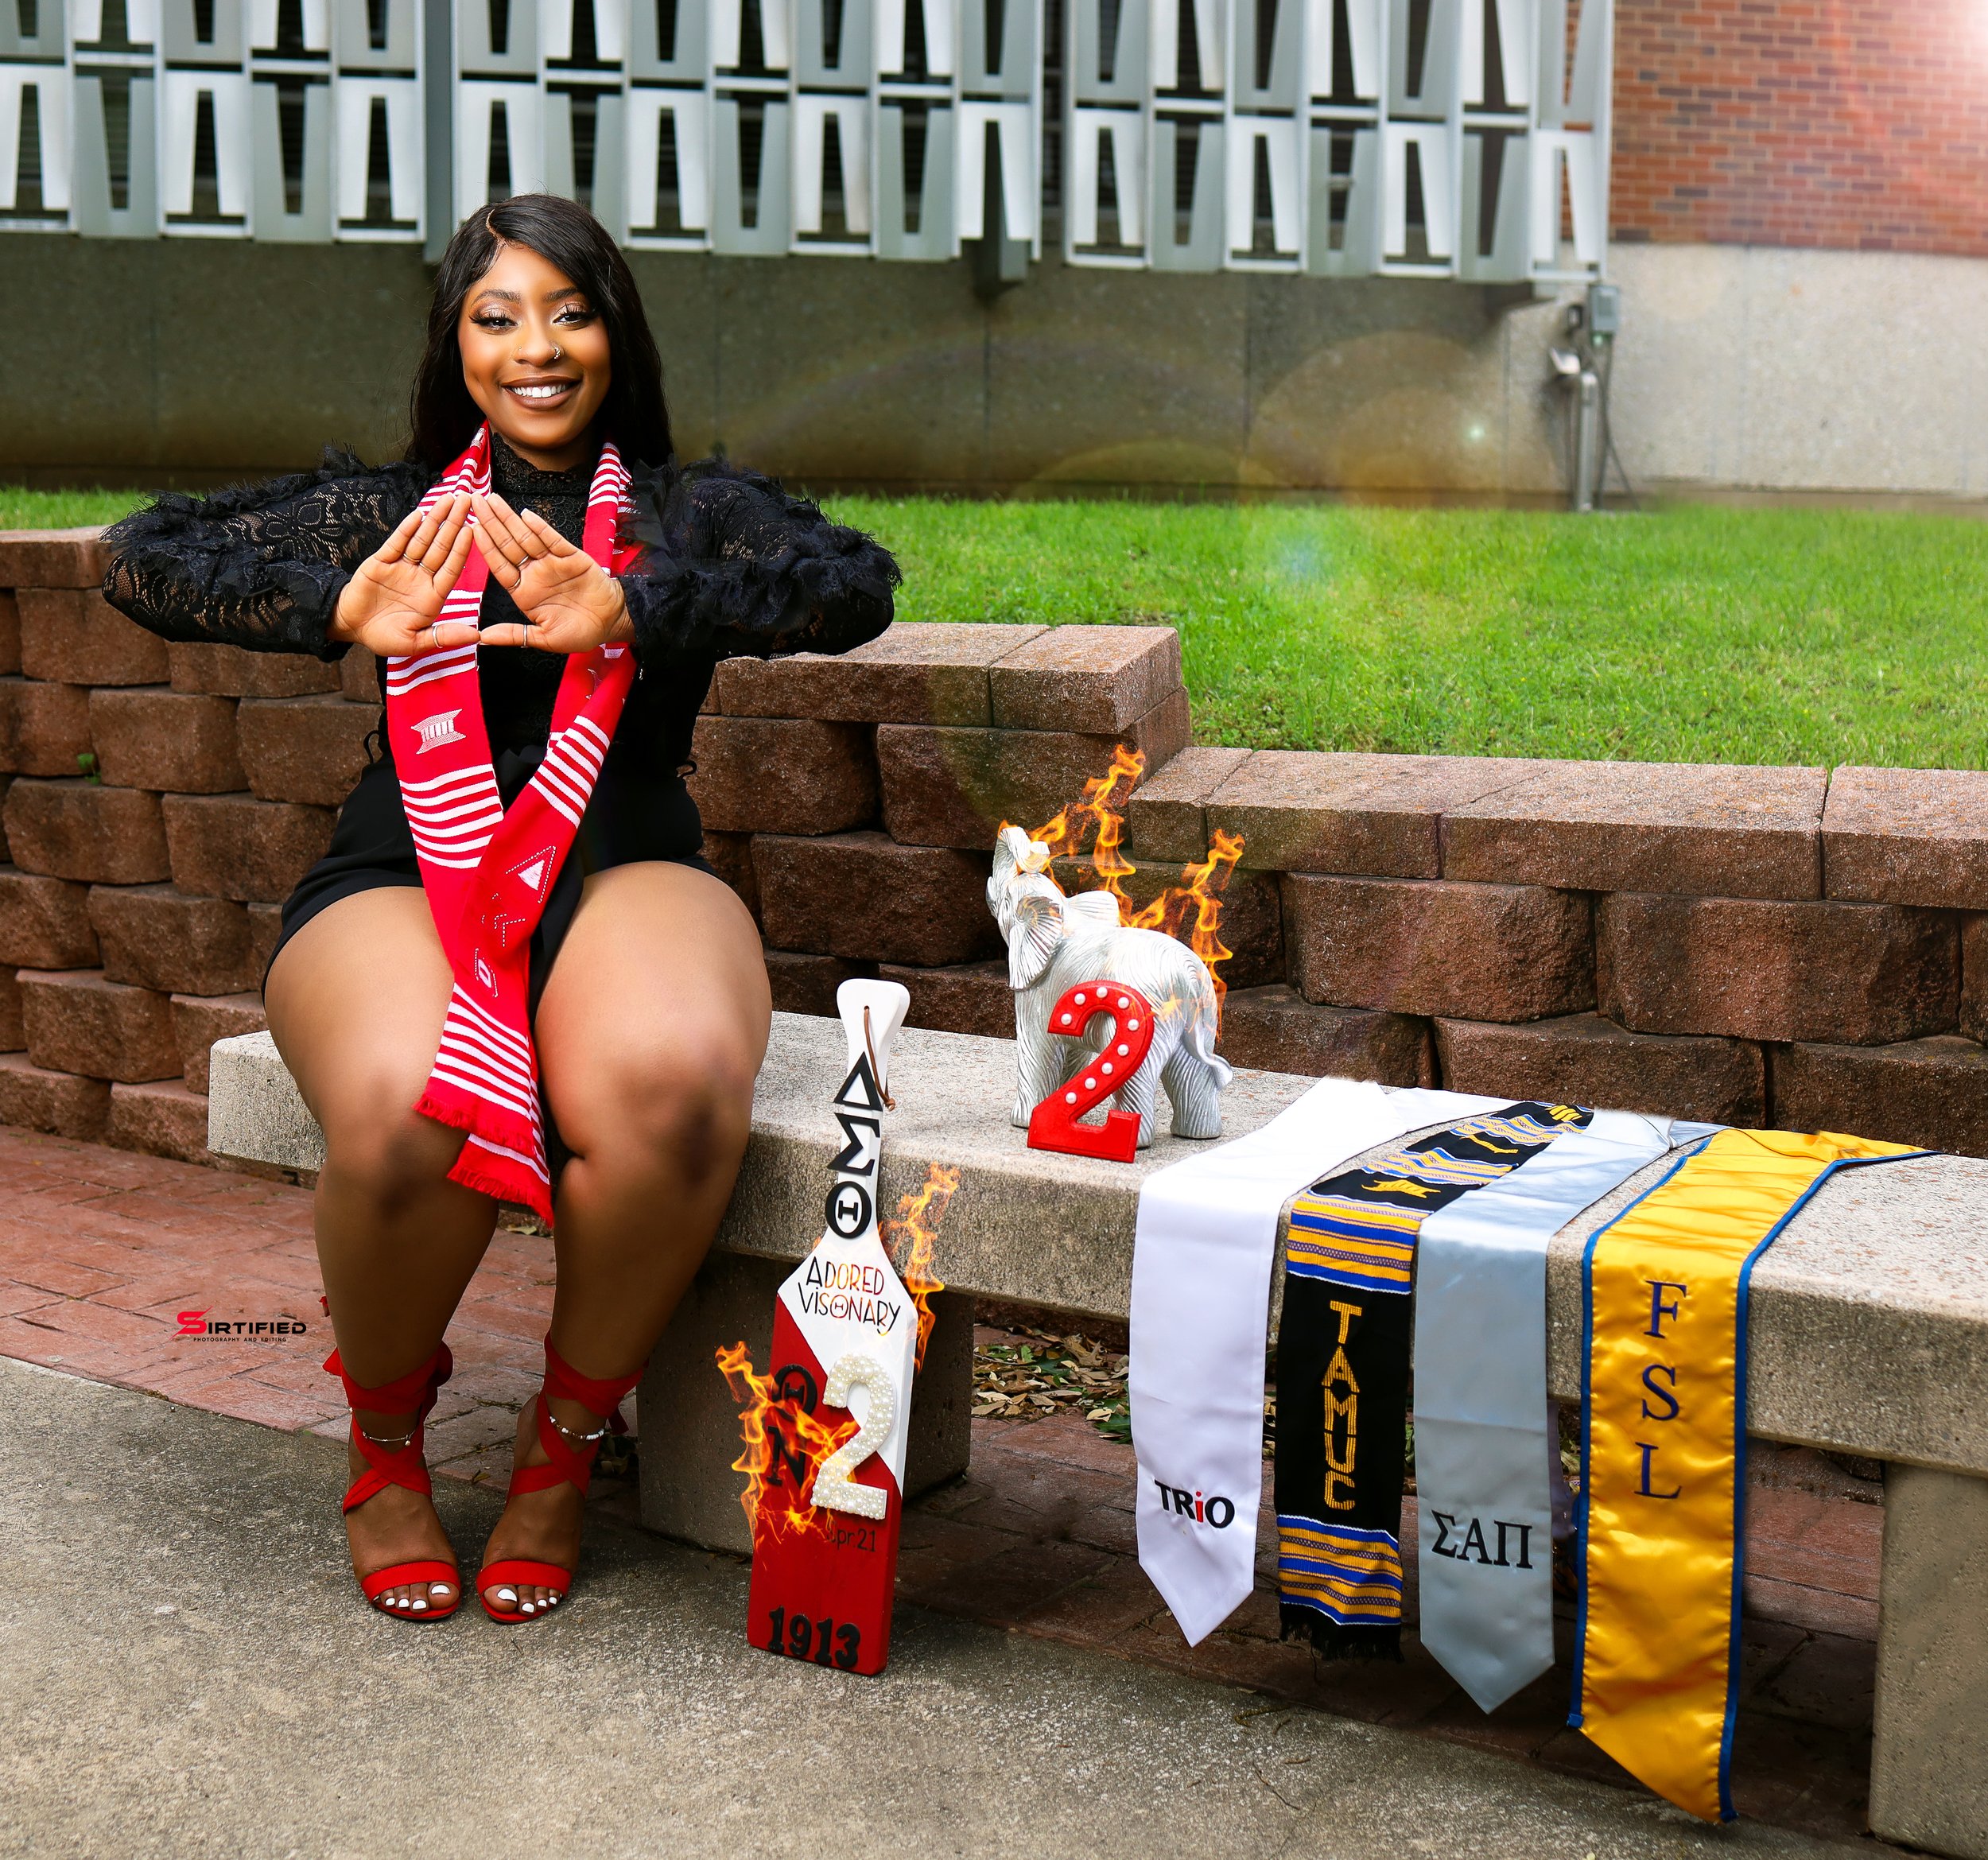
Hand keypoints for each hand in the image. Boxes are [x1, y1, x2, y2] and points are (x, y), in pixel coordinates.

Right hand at [330, 493, 478, 655]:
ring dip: (435, 519)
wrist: (351, 628)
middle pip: (441, 547)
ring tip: (449, 499)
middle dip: (454, 524)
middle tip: (468, 500)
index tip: (473, 530)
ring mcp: (401, 568)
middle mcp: (421, 578)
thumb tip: (477, 636)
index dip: (461, 550)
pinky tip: (419, 514)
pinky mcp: (381, 561)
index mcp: (433, 596)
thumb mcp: (414, 642)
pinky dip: (407, 529)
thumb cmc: (384, 638)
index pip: (451, 568)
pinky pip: (396, 543)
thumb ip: (443, 637)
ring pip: (422, 540)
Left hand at [470, 491, 632, 653]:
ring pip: (527, 538)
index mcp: (524, 592)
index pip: (500, 566)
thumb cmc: (579, 633)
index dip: (486, 548)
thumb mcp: (544, 639)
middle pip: (508, 545)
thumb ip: (514, 635)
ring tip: (492, 499)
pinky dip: (541, 528)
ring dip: (509, 518)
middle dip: (491, 523)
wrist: (613, 622)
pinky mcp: (572, 557)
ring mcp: (552, 563)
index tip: (471, 529)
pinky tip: (526, 515)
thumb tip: (483, 638)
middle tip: (474, 501)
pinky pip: (554, 540)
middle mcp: (535, 574)